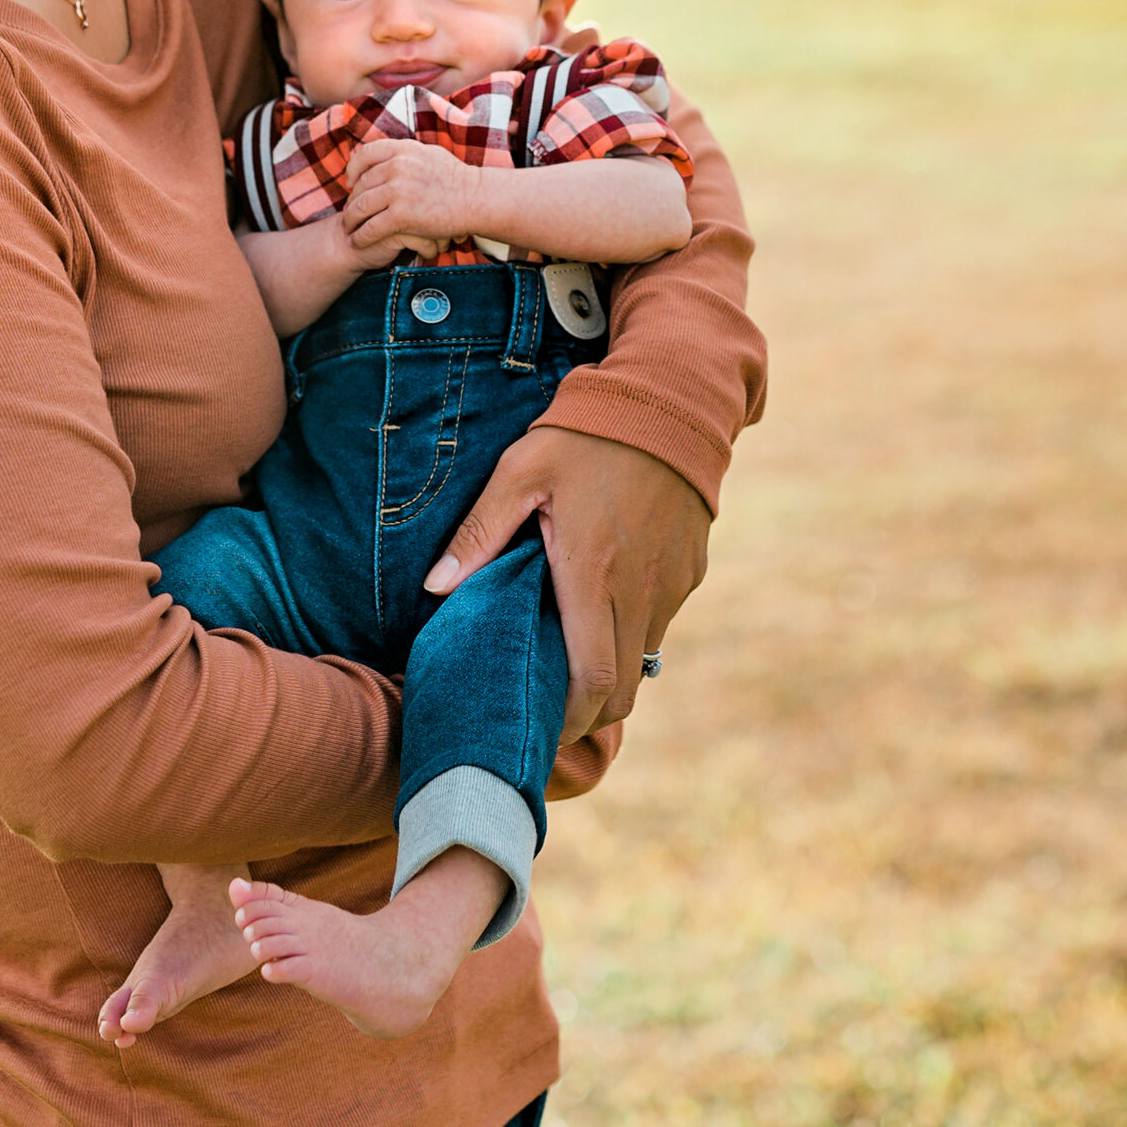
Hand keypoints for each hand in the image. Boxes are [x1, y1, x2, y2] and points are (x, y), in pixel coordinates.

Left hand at [341, 137, 491, 263]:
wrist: (478, 199)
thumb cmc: (457, 179)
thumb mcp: (429, 154)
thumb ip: (405, 154)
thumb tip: (386, 154)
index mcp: (403, 149)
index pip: (365, 155)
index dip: (353, 169)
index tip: (350, 182)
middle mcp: (398, 166)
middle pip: (360, 184)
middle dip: (351, 200)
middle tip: (350, 212)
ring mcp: (399, 190)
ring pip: (360, 206)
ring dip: (350, 220)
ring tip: (349, 229)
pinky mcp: (401, 215)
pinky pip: (370, 227)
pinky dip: (360, 237)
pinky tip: (357, 242)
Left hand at [425, 428, 709, 746]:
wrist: (672, 399)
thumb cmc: (587, 432)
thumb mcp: (521, 471)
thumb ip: (478, 533)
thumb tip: (435, 588)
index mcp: (595, 577)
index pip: (593, 684)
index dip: (569, 721)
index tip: (539, 727)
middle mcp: (642, 592)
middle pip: (624, 691)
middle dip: (587, 712)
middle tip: (547, 706)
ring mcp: (673, 584)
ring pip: (644, 656)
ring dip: (609, 669)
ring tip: (567, 651)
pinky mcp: (691, 569)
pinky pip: (660, 619)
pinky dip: (631, 630)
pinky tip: (602, 602)